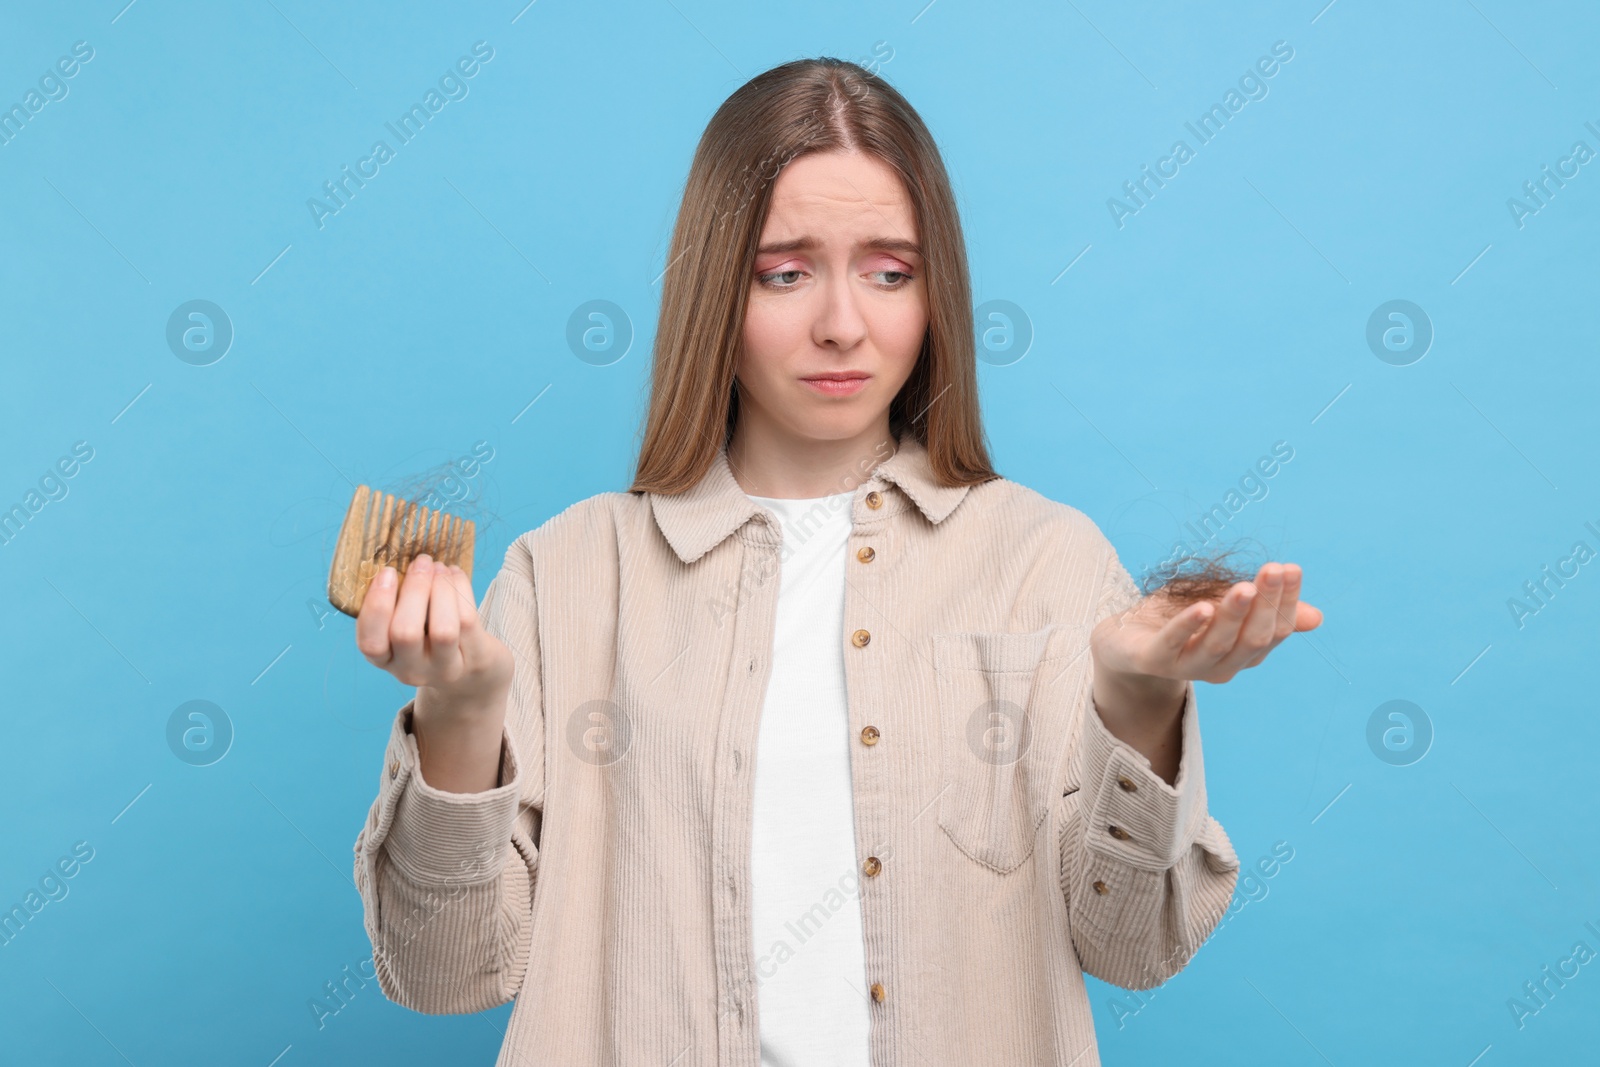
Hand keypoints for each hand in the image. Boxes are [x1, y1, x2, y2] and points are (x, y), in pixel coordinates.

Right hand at [355, 554, 513, 708]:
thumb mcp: (406, 628)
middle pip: (406, 633)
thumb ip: (397, 604)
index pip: (371, 642)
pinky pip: (468, 620)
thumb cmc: (431, 638)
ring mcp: (446, 669)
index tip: (387, 572)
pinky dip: (460, 589)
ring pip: (443, 630)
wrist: (474, 672)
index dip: (377, 605)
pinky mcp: (475, 659)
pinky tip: (455, 575)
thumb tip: (399, 558)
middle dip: (414, 589)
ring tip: (440, 567)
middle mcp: (413, 670)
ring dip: (441, 589)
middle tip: (422, 562)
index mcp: (386, 660)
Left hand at [1092, 561, 1322, 685]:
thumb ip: (1262, 610)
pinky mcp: (1153, 660)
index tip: (1290, 568)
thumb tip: (1316, 617)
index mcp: (1242, 652)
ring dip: (1234, 614)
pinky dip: (1188, 626)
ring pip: (1218, 644)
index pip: (1275, 630)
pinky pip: (1173, 645)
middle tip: (1273, 569)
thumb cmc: (1178, 618)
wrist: (1122, 639)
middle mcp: (1220, 665)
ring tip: (1245, 587)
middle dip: (1266, 604)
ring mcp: (1186, 666)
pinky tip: (1202, 607)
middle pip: (1253, 639)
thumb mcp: (1223, 606)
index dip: (1285, 601)